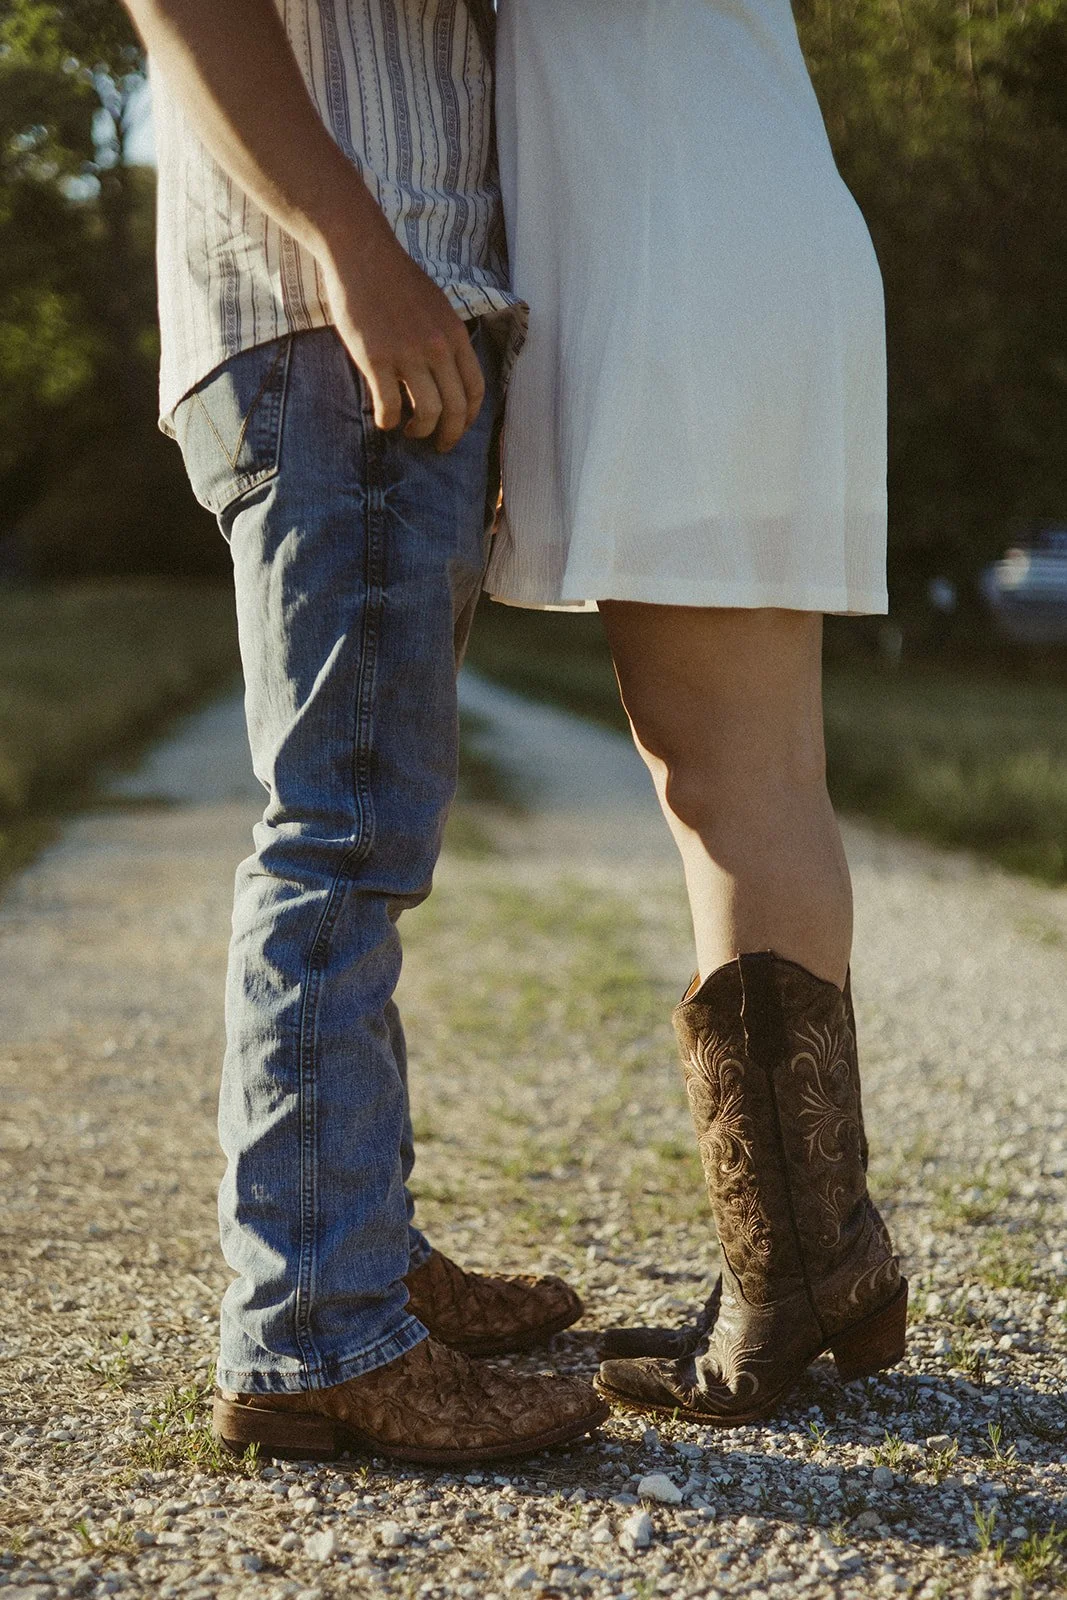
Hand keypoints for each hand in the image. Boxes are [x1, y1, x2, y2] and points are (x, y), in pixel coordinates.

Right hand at [322, 225, 485, 452]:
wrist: (362, 254)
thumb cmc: (396, 279)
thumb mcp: (436, 306)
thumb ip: (445, 339)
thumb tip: (447, 372)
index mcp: (455, 335)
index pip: (475, 389)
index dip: (470, 417)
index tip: (460, 427)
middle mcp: (437, 348)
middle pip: (455, 409)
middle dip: (449, 436)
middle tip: (439, 446)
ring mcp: (408, 355)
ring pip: (426, 413)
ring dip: (419, 431)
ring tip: (409, 431)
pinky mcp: (377, 360)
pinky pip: (390, 406)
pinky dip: (388, 421)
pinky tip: (384, 420)